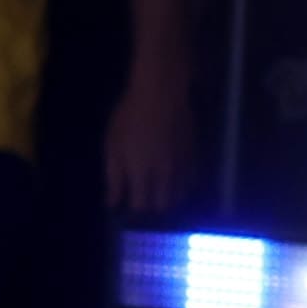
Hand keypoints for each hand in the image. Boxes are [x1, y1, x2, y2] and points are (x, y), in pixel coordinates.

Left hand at [101, 64, 191, 215]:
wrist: (161, 95)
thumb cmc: (129, 119)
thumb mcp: (113, 146)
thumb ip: (114, 177)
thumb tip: (113, 203)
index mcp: (141, 174)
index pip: (142, 207)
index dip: (135, 211)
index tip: (128, 208)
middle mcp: (164, 175)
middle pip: (163, 205)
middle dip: (152, 207)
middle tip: (143, 200)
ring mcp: (182, 166)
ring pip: (180, 195)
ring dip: (169, 198)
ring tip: (158, 193)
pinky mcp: (193, 155)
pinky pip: (191, 180)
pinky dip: (184, 185)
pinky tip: (176, 181)